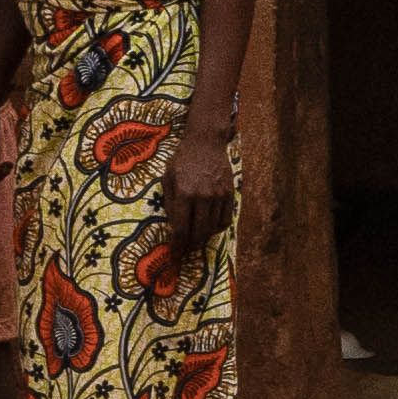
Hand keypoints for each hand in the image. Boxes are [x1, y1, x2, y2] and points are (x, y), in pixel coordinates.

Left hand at [148, 130, 238, 296]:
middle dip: (190, 246)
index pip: (181, 228)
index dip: (177, 245)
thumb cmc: (182, 160)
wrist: (206, 143)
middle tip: (184, 251)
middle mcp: (203, 196)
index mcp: (184, 192)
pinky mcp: (230, 194)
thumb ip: (170, 203)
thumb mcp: (168, 178)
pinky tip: (209, 228)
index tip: (174, 255)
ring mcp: (219, 196)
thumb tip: (174, 227)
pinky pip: (226, 220)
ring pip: (213, 228)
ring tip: (195, 241)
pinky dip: (217, 228)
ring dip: (203, 238)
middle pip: (199, 232)